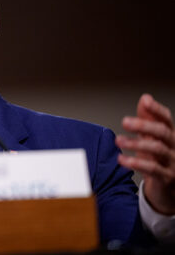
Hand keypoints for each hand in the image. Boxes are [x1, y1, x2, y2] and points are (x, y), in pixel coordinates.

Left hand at [115, 93, 174, 214]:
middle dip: (144, 125)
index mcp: (169, 135)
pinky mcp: (166, 178)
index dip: (156, 109)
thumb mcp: (152, 138)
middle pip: (163, 132)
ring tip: (118, 141)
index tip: (145, 101)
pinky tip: (122, 160)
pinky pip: (153, 169)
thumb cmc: (158, 160)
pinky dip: (136, 163)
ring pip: (157, 149)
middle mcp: (174, 147)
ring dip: (136, 144)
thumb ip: (148, 119)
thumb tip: (145, 98)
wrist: (169, 190)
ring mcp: (172, 162)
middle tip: (125, 121)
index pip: (166, 119)